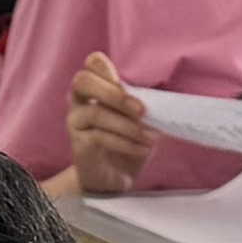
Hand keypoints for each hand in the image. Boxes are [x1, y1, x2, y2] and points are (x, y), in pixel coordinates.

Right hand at [63, 52, 157, 198]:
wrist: (111, 178)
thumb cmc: (126, 142)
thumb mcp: (139, 120)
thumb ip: (143, 104)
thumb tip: (166, 100)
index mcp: (95, 87)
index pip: (92, 64)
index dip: (108, 68)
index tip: (133, 83)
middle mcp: (78, 100)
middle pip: (83, 81)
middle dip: (114, 93)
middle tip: (141, 110)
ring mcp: (75, 122)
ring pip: (95, 112)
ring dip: (128, 125)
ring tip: (152, 137)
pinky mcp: (78, 144)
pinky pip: (99, 137)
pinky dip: (126, 143)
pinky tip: (143, 149)